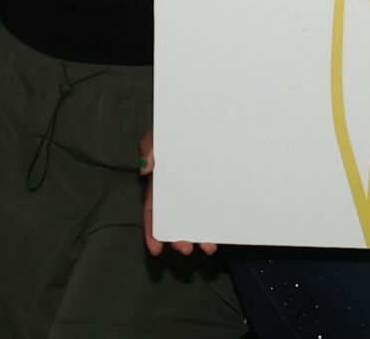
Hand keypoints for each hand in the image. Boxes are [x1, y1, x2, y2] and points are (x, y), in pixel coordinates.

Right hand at [140, 130, 215, 256]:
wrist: (202, 119)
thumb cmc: (174, 130)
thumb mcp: (157, 134)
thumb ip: (148, 147)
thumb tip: (146, 169)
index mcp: (160, 187)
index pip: (153, 214)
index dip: (152, 234)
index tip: (156, 250)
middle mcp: (179, 195)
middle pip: (176, 223)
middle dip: (179, 240)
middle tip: (186, 249)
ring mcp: (199, 193)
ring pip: (197, 221)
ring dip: (201, 238)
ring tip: (208, 248)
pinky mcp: (216, 190)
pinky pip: (216, 210)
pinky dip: (218, 224)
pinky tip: (223, 234)